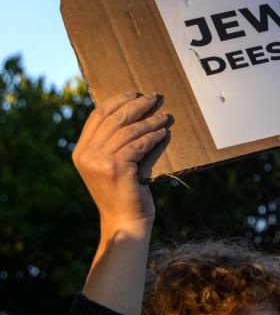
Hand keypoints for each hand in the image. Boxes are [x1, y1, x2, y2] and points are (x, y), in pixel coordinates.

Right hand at [72, 93, 167, 230]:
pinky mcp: (117, 168)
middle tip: (154, 98)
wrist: (125, 221)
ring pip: (128, 130)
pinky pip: (138, 145)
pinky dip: (152, 136)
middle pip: (113, 118)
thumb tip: (129, 115)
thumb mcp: (108, 167)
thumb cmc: (123, 193)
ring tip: (164, 116)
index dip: (116, 100)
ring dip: (150, 121)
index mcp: (81, 151)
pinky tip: (163, 132)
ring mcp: (100, 161)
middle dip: (136, 105)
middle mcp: (87, 154)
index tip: (133, 93)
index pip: (97, 116)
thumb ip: (110, 146)